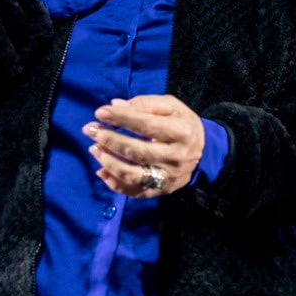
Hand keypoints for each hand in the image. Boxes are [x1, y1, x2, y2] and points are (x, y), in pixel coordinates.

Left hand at [84, 94, 205, 196]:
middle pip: (137, 151)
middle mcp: (176, 156)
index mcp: (181, 132)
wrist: (205, 151)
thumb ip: (144, 104)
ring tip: (94, 149)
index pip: (147, 125)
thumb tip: (115, 106)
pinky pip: (134, 192)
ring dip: (108, 162)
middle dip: (110, 140)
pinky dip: (114, 184)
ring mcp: (169, 176)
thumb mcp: (171, 106)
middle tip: (90, 130)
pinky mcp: (162, 190)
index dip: (122, 118)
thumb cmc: (182, 124)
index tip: (100, 112)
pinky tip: (101, 171)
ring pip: (133, 175)